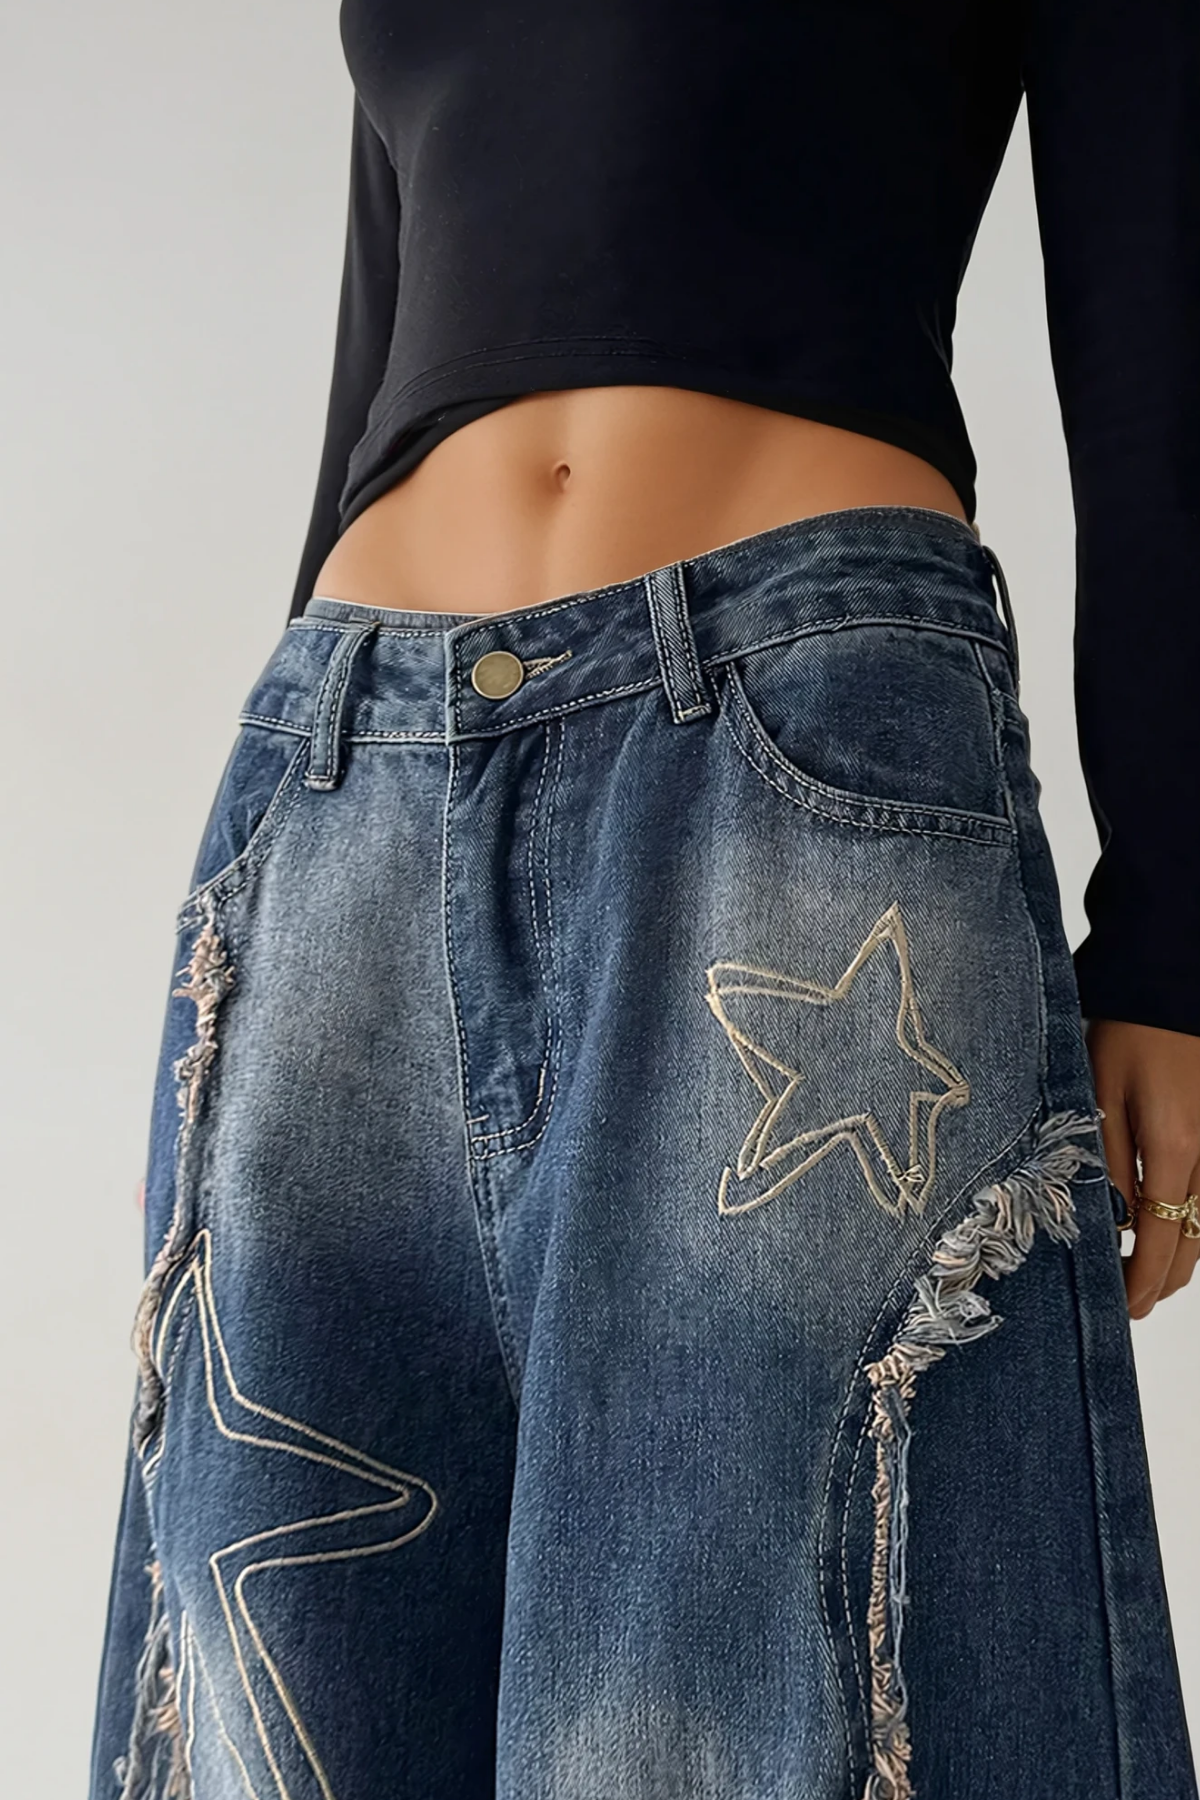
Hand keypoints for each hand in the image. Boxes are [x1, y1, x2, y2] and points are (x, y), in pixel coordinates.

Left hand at [1086, 1019, 1199, 1317]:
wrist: (1168, 979)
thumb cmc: (1126, 1028)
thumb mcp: (1098, 1093)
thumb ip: (1105, 1161)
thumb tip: (1109, 1222)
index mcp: (1174, 1147)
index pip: (1161, 1239)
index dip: (1143, 1282)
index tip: (1126, 1309)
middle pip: (1194, 1243)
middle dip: (1164, 1280)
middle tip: (1133, 1302)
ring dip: (1182, 1253)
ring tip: (1147, 1271)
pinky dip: (1195, 1219)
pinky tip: (1169, 1222)